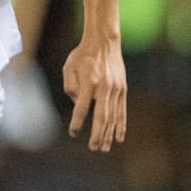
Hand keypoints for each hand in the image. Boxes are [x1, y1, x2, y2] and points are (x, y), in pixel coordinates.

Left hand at [62, 36, 126, 152]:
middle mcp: (104, 87)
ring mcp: (116, 89)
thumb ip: (70, 88)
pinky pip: (122, 111)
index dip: (77, 122)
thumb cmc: (83, 55)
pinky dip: (120, 125)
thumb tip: (77, 106)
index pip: (82, 108)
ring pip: (113, 116)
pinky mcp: (122, 89)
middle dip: (98, 135)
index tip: (73, 132)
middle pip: (102, 116)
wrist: (104, 41)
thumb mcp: (68, 67)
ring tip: (104, 148)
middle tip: (93, 148)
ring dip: (109, 134)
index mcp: (89, 82)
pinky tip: (119, 138)